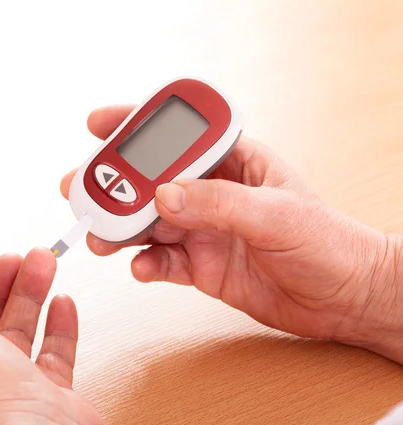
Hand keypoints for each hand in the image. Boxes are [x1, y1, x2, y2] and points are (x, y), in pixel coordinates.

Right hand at [61, 105, 402, 361]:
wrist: (343, 299)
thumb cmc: (327, 243)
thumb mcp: (276, 214)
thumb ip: (218, 203)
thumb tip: (163, 195)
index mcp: (234, 163)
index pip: (180, 137)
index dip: (138, 126)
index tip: (99, 125)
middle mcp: (213, 194)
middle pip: (152, 182)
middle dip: (115, 185)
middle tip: (81, 190)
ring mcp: (204, 231)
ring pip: (149, 224)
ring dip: (121, 228)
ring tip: (100, 235)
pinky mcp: (201, 266)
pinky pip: (163, 261)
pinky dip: (146, 264)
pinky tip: (141, 267)